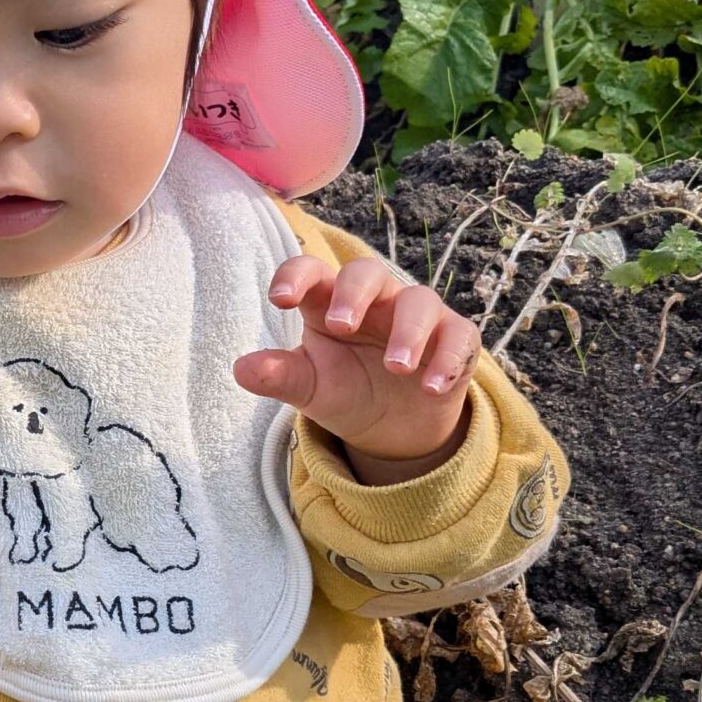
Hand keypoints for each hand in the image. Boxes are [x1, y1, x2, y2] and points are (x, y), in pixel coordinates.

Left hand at [233, 255, 478, 480]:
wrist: (394, 430)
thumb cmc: (346, 391)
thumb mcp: (311, 389)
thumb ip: (280, 376)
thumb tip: (242, 369)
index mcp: (329, 302)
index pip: (311, 272)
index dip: (295, 276)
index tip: (279, 299)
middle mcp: (375, 300)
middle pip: (367, 272)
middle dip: (354, 293)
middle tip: (341, 325)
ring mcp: (417, 317)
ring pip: (419, 302)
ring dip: (408, 332)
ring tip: (396, 367)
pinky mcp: (455, 340)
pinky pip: (459, 337)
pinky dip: (448, 359)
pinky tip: (431, 387)